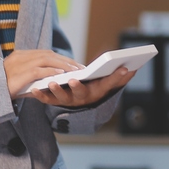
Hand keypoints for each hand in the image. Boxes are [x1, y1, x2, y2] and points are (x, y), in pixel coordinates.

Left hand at [3, 49, 134, 107]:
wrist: (75, 99)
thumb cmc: (91, 88)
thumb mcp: (106, 83)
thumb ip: (118, 77)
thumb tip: (133, 68)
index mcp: (95, 92)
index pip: (106, 85)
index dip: (112, 79)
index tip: (117, 70)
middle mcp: (80, 98)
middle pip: (80, 94)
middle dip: (77, 87)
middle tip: (74, 80)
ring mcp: (66, 100)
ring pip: (61, 98)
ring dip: (56, 91)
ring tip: (51, 83)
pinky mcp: (52, 99)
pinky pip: (46, 99)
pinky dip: (40, 94)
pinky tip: (35, 88)